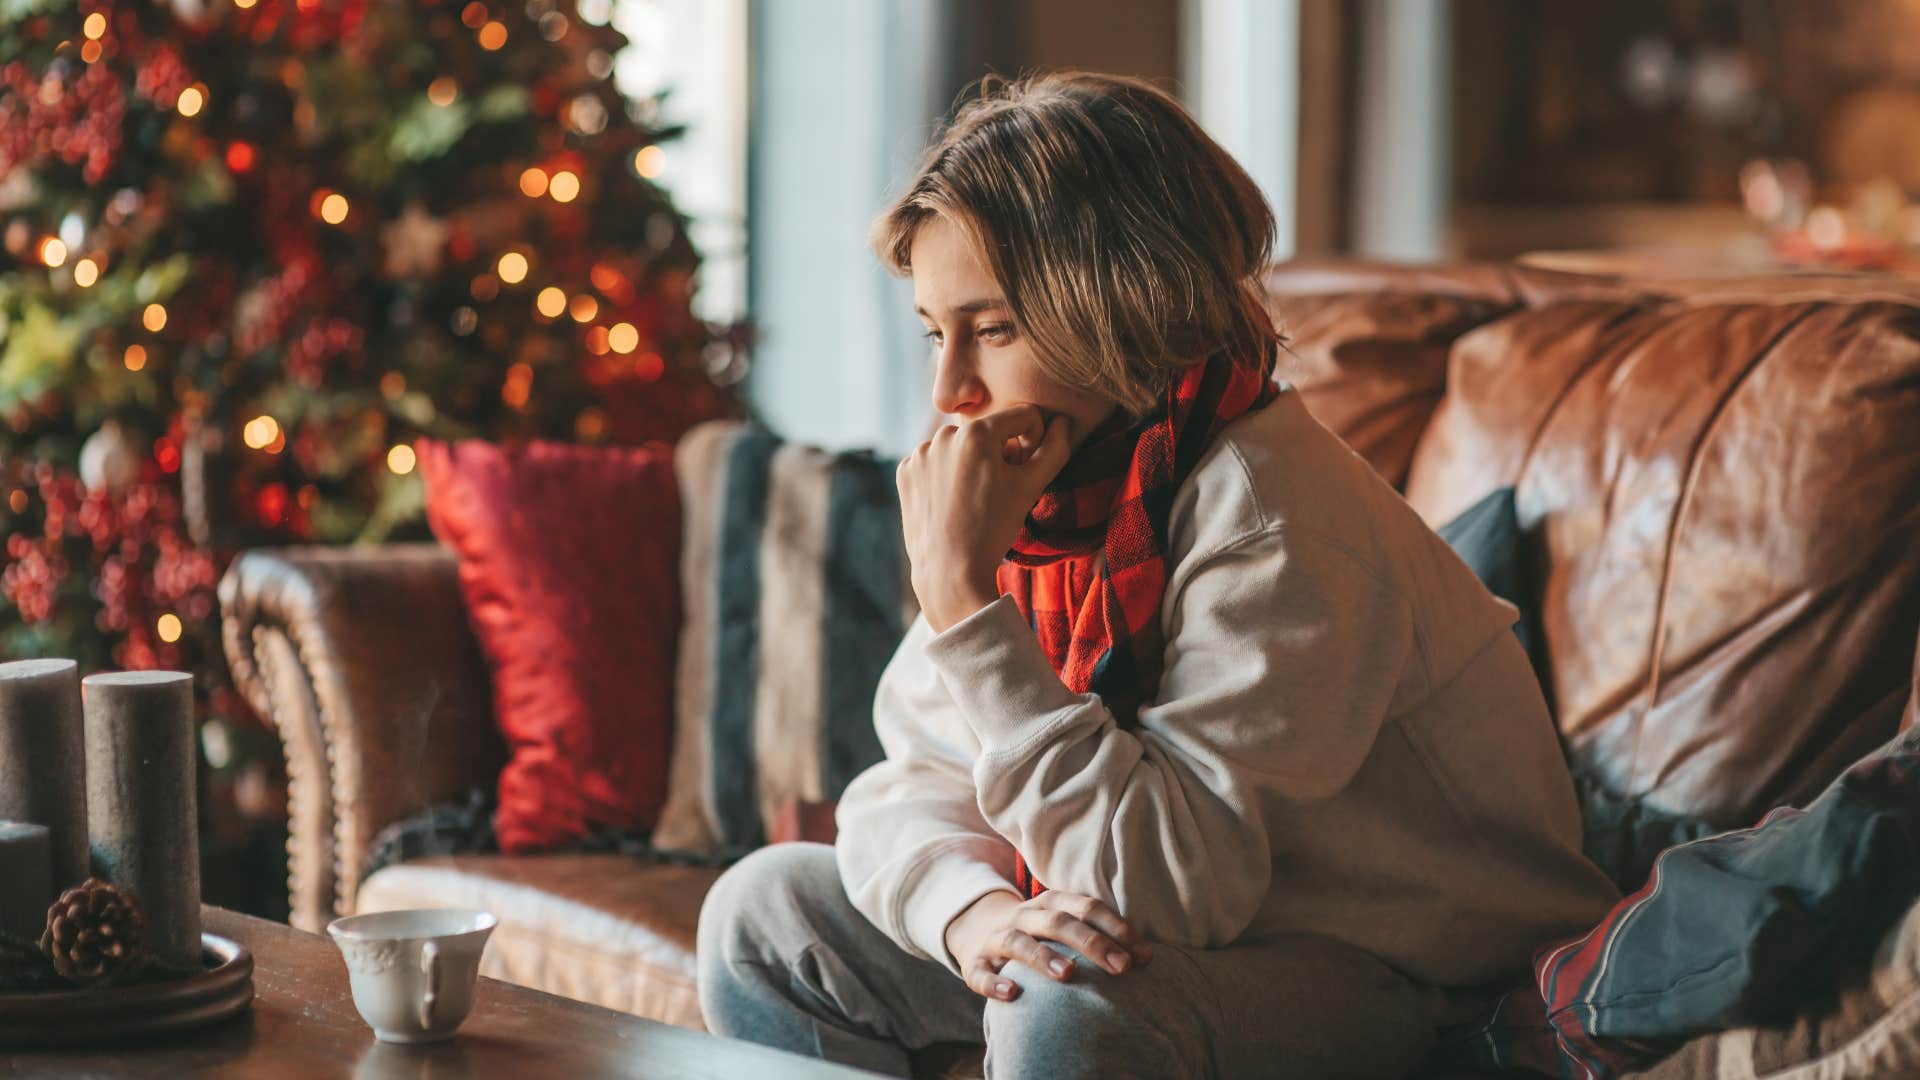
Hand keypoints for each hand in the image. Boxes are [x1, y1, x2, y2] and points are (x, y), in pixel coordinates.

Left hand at [897, 404, 1073, 633]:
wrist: (950, 572)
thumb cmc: (994, 529)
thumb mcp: (1031, 487)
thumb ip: (1054, 449)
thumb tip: (1064, 422)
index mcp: (977, 433)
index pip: (1021, 416)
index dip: (1033, 439)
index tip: (1026, 467)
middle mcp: (943, 435)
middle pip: (988, 432)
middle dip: (998, 453)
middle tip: (997, 490)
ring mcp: (920, 453)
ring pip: (959, 446)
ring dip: (970, 463)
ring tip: (973, 498)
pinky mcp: (905, 471)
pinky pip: (934, 462)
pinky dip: (944, 475)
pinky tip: (950, 502)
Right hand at [942, 889, 1152, 1001]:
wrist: (976, 929)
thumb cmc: (1037, 933)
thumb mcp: (1062, 923)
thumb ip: (1097, 934)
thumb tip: (1146, 957)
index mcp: (1050, 903)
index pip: (1086, 907)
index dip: (1116, 927)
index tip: (1143, 955)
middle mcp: (1024, 916)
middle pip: (1057, 922)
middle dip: (1091, 943)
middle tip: (1121, 967)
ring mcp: (997, 938)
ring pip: (1019, 942)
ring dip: (1044, 956)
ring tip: (1068, 974)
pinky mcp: (975, 963)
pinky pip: (981, 973)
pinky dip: (995, 983)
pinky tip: (1013, 994)